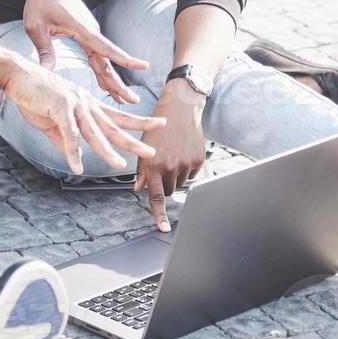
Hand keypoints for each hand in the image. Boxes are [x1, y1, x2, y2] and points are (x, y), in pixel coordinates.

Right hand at [1, 59, 164, 174]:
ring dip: (106, 150)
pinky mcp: (60, 107)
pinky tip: (77, 166)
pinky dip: (73, 150)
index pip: (118, 117)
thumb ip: (64, 141)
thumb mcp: (53, 123)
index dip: (138, 123)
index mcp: (88, 106)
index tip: (157, 124)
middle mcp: (86, 105)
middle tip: (152, 151)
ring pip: (94, 132)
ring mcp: (74, 105)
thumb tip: (75, 159)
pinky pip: (69, 133)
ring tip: (119, 165)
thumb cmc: (36, 95)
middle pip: (114, 126)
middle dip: (134, 139)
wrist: (18, 76)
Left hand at [23, 0, 147, 104]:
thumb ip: (43, 49)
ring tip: (121, 98)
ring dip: (111, 79)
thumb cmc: (40, 2)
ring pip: (103, 59)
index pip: (106, 48)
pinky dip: (101, 69)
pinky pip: (97, 54)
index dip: (124, 59)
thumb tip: (46, 72)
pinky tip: (104, 82)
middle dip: (118, 82)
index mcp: (81, 29)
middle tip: (132, 100)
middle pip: (108, 61)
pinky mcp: (86, 32)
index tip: (143, 66)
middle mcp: (90, 31)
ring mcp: (89, 31)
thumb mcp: (36, 27)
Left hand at [134, 83, 207, 231]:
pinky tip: (182, 153)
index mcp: (154, 165)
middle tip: (163, 166)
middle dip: (165, 184)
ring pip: (180, 184)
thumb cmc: (158, 129)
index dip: (159, 214)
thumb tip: (139, 189)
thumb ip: (141, 171)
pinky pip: (191, 176)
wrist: (180, 110)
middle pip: (169, 191)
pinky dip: (186, 169)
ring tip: (173, 155)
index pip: (156, 196)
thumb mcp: (143, 148)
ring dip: (176, 176)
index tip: (163, 228)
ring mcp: (186, 164)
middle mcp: (170, 167)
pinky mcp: (198, 161)